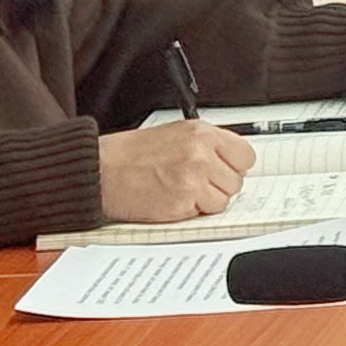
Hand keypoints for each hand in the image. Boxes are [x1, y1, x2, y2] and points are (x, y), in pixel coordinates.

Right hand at [98, 119, 255, 225]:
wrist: (101, 171)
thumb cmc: (131, 155)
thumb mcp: (175, 134)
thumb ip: (206, 145)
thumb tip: (231, 160)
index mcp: (201, 133)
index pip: (245, 155)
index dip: (234, 167)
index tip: (223, 171)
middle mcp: (201, 153)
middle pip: (236, 180)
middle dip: (219, 185)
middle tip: (195, 183)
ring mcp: (193, 178)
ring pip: (224, 199)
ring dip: (207, 201)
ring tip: (181, 190)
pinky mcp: (183, 202)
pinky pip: (205, 213)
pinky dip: (192, 211)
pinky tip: (172, 200)